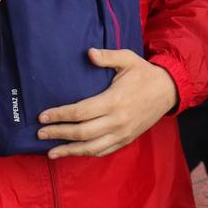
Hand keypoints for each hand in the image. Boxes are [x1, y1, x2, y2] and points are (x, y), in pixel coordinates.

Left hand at [37, 49, 177, 158]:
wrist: (168, 91)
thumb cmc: (144, 73)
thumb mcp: (127, 59)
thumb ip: (107, 56)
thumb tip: (88, 53)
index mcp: (114, 100)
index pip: (80, 111)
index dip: (60, 115)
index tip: (42, 116)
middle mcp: (117, 121)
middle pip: (82, 132)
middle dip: (59, 133)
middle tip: (40, 133)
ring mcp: (122, 133)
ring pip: (91, 148)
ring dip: (69, 150)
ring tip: (51, 152)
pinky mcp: (126, 140)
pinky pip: (103, 151)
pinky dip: (86, 154)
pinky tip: (74, 152)